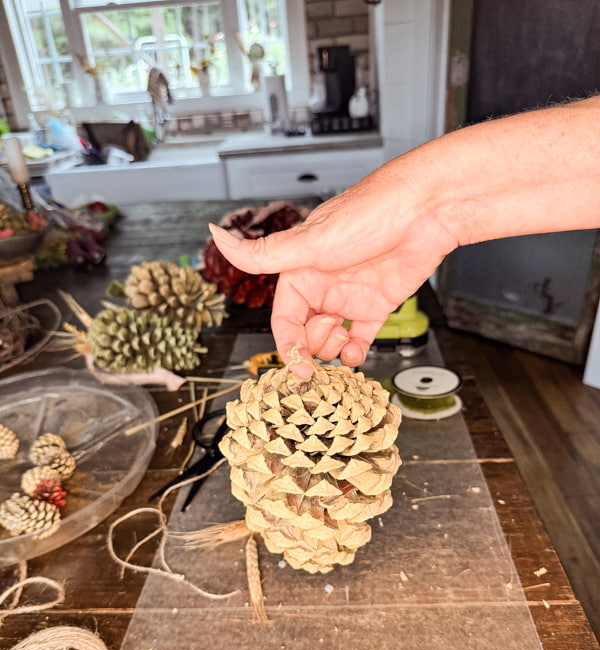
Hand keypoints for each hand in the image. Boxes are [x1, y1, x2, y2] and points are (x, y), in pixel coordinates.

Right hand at [209, 163, 457, 376]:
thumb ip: (264, 254)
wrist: (426, 210)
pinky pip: (359, 338)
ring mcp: (349, 296)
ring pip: (330, 340)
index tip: (299, 367)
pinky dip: (355, 351)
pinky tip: (356, 350)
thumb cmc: (369, 214)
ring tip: (344, 339)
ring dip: (333, 351)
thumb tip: (217, 237)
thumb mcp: (310, 241)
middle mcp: (322, 286)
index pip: (284, 320)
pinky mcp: (376, 304)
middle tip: (329, 336)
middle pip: (305, 334)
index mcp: (300, 272)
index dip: (288, 346)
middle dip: (313, 346)